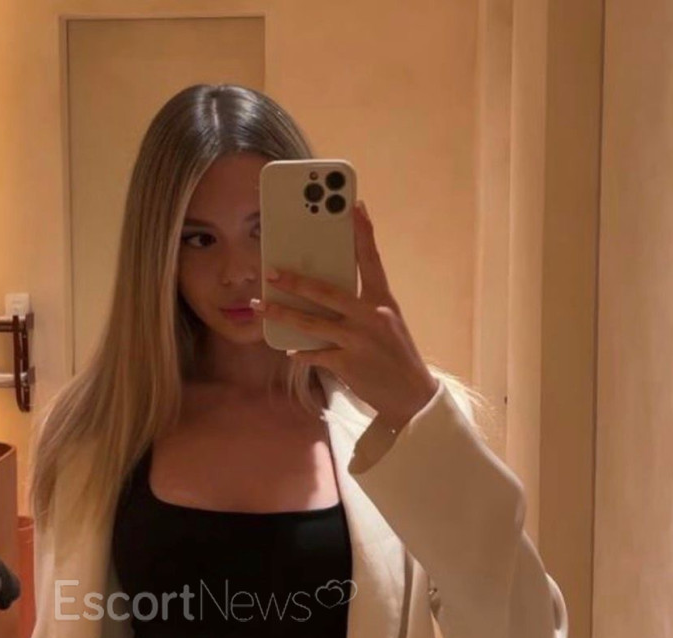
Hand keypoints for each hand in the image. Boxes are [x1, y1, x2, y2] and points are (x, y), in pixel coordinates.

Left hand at [251, 199, 438, 431]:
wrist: (410, 396)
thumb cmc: (396, 356)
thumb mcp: (388, 324)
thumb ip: (364, 307)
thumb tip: (330, 295)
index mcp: (384, 301)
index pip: (372, 260)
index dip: (362, 232)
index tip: (354, 206)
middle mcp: (371, 317)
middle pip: (327, 292)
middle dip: (296, 280)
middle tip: (271, 271)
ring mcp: (358, 341)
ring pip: (312, 323)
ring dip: (283, 314)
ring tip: (262, 306)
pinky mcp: (347, 364)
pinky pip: (316, 354)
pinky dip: (301, 352)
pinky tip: (289, 348)